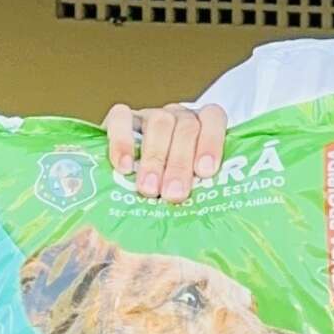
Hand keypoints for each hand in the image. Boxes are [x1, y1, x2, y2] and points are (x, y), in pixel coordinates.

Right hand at [102, 102, 228, 204]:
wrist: (132, 190)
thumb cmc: (172, 194)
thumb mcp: (193, 192)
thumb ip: (204, 193)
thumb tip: (211, 218)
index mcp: (202, 127)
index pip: (213, 118)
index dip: (211, 141)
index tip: (205, 171)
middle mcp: (178, 117)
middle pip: (186, 127)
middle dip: (181, 163)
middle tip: (174, 194)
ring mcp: (149, 115)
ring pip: (158, 122)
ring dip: (155, 159)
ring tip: (149, 190)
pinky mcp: (121, 119)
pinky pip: (121, 118)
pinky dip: (122, 142)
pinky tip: (124, 167)